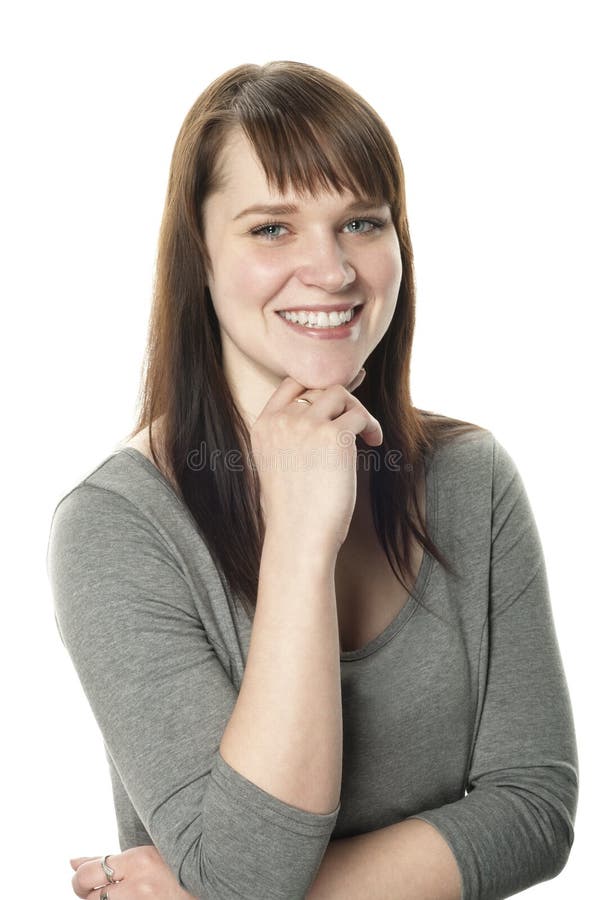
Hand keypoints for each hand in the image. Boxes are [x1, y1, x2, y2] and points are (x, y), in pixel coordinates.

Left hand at [69, 846, 198, 898]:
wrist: (209, 880)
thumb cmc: (175, 864)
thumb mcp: (144, 854)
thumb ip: (108, 859)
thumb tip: (72, 861)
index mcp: (139, 860)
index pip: (88, 873)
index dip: (80, 878)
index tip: (85, 880)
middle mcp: (139, 886)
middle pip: (92, 897)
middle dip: (88, 894)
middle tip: (97, 891)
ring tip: (117, 893)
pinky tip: (125, 898)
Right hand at [250, 367, 382, 552]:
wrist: (299, 536)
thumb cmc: (294, 509)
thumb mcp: (279, 463)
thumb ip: (291, 435)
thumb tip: (327, 410)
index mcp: (263, 426)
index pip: (291, 383)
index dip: (318, 381)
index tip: (342, 388)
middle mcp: (282, 420)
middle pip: (320, 388)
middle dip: (344, 400)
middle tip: (360, 414)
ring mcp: (306, 425)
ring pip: (341, 394)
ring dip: (358, 410)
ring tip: (366, 435)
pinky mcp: (334, 435)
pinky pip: (360, 415)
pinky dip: (372, 427)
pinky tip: (374, 443)